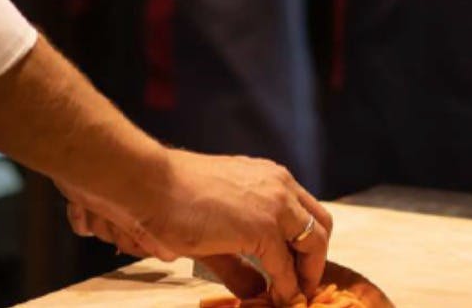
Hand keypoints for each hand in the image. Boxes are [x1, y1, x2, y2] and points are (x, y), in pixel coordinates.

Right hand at [60, 149, 331, 303]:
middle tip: (303, 285)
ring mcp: (275, 204)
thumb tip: (259, 293)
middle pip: (321, 224)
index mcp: (269, 176)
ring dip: (307, 274)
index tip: (299, 269)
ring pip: (314, 243)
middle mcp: (280, 185)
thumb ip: (240, 263)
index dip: (307, 243)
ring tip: (293, 297)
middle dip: (316, 259)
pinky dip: (287, 289)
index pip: (305, 210)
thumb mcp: (215, 229)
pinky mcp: (264, 228)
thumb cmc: (172, 199)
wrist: (150, 185)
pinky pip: (285, 268)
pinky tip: (278, 300)